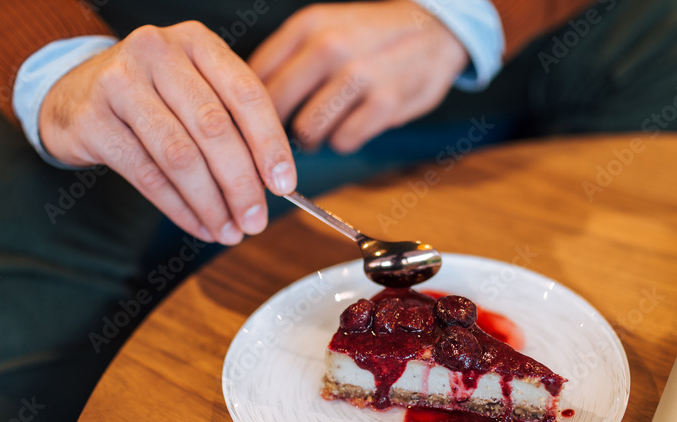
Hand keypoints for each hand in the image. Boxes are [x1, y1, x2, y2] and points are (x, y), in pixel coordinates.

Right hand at [39, 22, 296, 244]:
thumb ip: (233, 124)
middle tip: (255, 222)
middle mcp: (157, 52)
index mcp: (195, 42)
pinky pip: (147, 175)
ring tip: (228, 231)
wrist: (72, 94)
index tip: (284, 185)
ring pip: (180, 156)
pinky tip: (199, 226)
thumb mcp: (193, 92)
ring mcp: (119, 83)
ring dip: (211, 203)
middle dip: (241, 184)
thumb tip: (274, 184)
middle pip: (214, 128)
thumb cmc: (150, 98)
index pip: (246, 93)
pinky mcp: (92, 120)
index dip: (269, 144)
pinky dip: (179, 208)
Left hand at [249, 1, 467, 153]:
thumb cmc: (370, 37)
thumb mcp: (324, 28)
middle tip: (282, 138)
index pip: (255, 77)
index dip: (246, 108)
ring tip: (324, 126)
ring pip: (308, 131)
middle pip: (275, 109)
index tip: (249, 124)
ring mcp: (360, 75)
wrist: (434, 30)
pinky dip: (344, 141)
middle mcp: (331, 46)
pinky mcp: (386, 103)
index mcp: (308, 26)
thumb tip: (241, 100)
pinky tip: (353, 125)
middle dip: (274, 131)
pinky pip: (344, 141)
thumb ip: (285, 58)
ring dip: (313, 138)